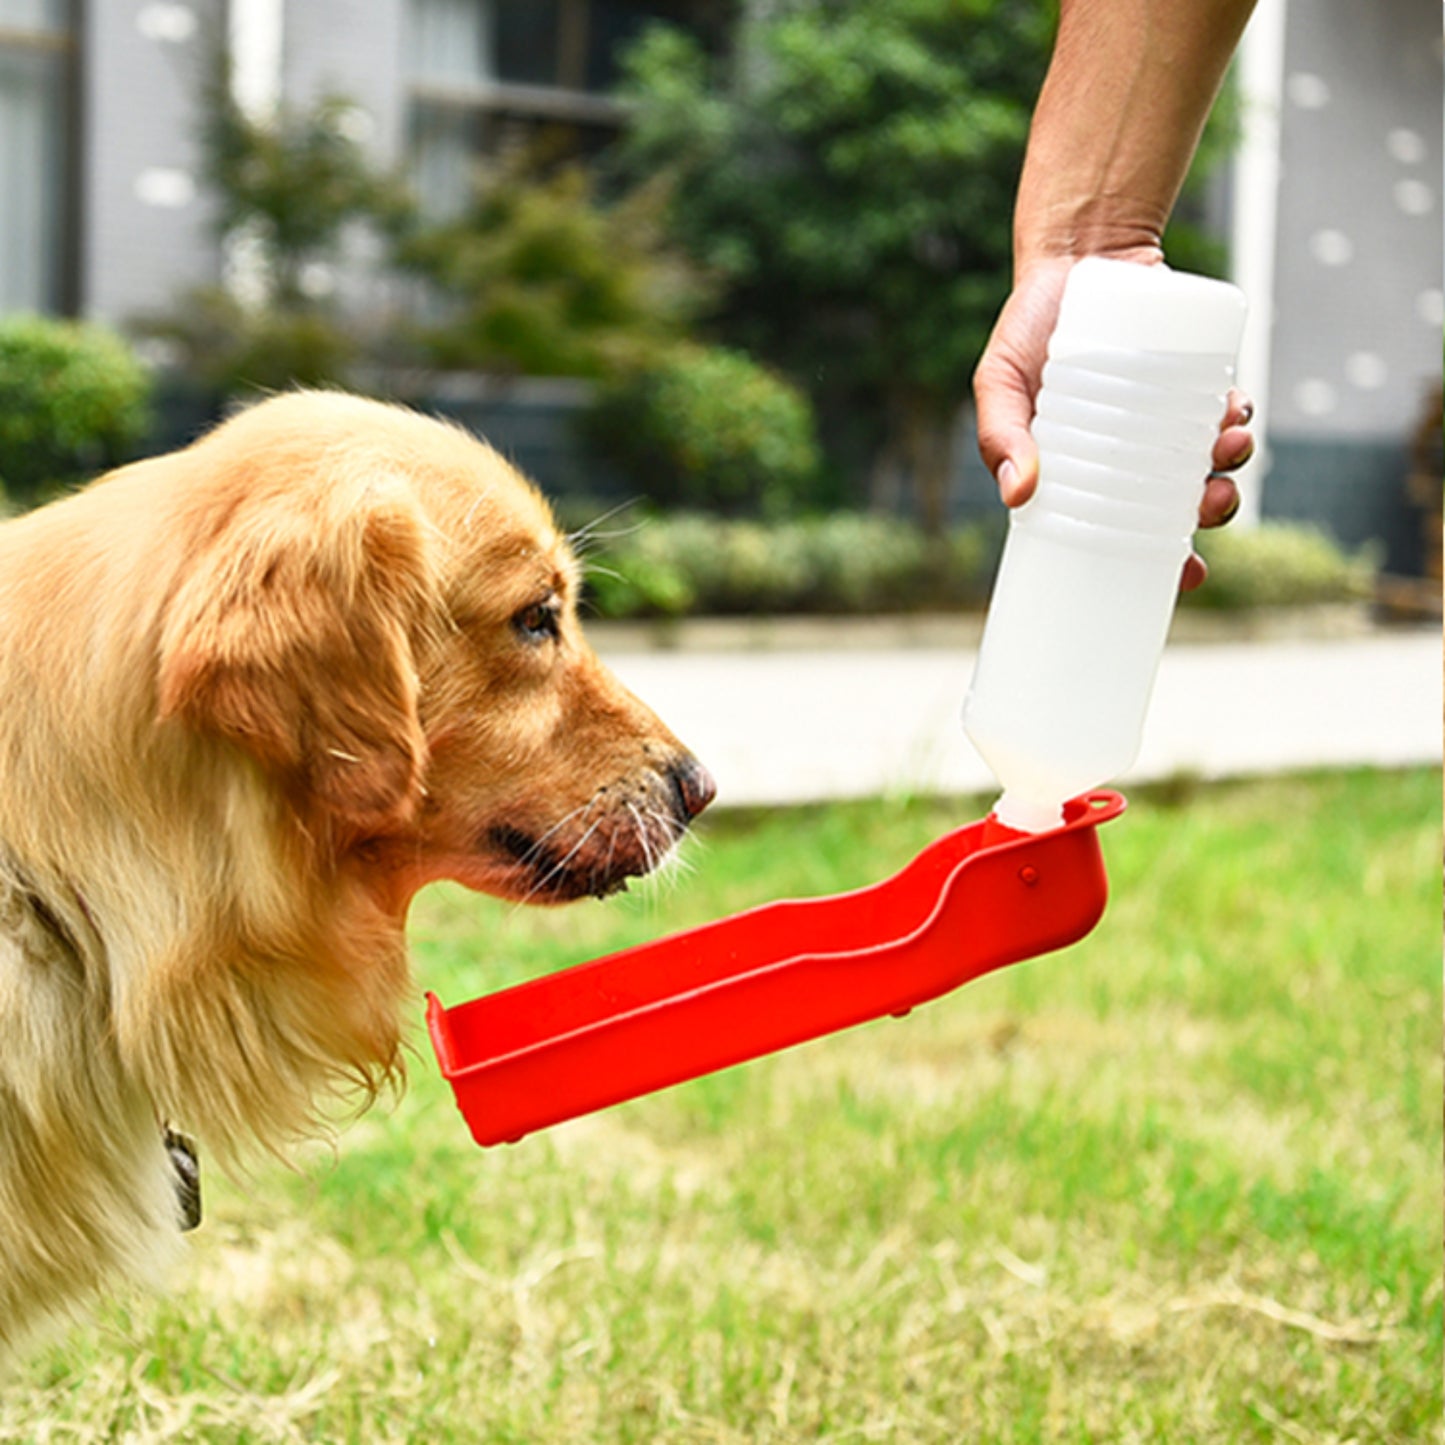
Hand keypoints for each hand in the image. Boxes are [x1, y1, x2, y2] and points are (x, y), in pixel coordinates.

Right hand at [973, 257, 1254, 591]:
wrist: (1076, 252)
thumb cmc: (1028, 327)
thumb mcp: (999, 381)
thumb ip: (999, 434)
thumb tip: (1018, 495)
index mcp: (1087, 472)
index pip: (1129, 529)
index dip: (1164, 559)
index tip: (1188, 575)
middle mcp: (1133, 451)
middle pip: (1183, 501)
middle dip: (1210, 511)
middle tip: (1211, 503)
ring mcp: (1167, 415)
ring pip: (1211, 460)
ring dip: (1230, 466)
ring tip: (1227, 449)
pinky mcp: (1194, 377)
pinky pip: (1226, 409)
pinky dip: (1236, 417)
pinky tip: (1233, 413)